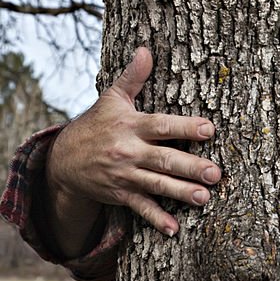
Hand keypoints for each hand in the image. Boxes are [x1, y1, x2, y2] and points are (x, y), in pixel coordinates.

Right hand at [46, 47, 221, 239]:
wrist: (63, 160)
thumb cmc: (96, 125)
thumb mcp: (111, 99)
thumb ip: (132, 77)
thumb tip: (146, 50)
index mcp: (131, 125)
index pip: (162, 125)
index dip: (186, 127)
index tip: (210, 129)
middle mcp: (129, 151)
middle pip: (164, 159)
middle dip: (190, 167)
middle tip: (215, 173)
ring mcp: (125, 175)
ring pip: (157, 185)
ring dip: (180, 193)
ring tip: (204, 198)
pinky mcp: (121, 195)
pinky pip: (140, 209)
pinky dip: (156, 219)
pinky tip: (174, 229)